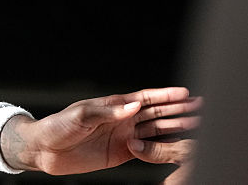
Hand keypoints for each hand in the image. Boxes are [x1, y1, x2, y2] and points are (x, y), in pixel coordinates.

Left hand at [2, 87, 200, 174]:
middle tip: (202, 107)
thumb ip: (107, 111)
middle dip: (179, 109)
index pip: (145, 99)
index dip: (165, 95)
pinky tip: (179, 145)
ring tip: (198, 124)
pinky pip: (148, 150)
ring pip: (156, 130)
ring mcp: (123, 136)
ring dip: (176, 127)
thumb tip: (133, 106)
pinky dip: (163, 147)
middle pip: (156, 113)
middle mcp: (122, 119)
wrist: (45, 149)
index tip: (186, 93)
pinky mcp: (121, 154)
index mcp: (113, 106)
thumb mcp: (81, 115)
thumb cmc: (59, 126)